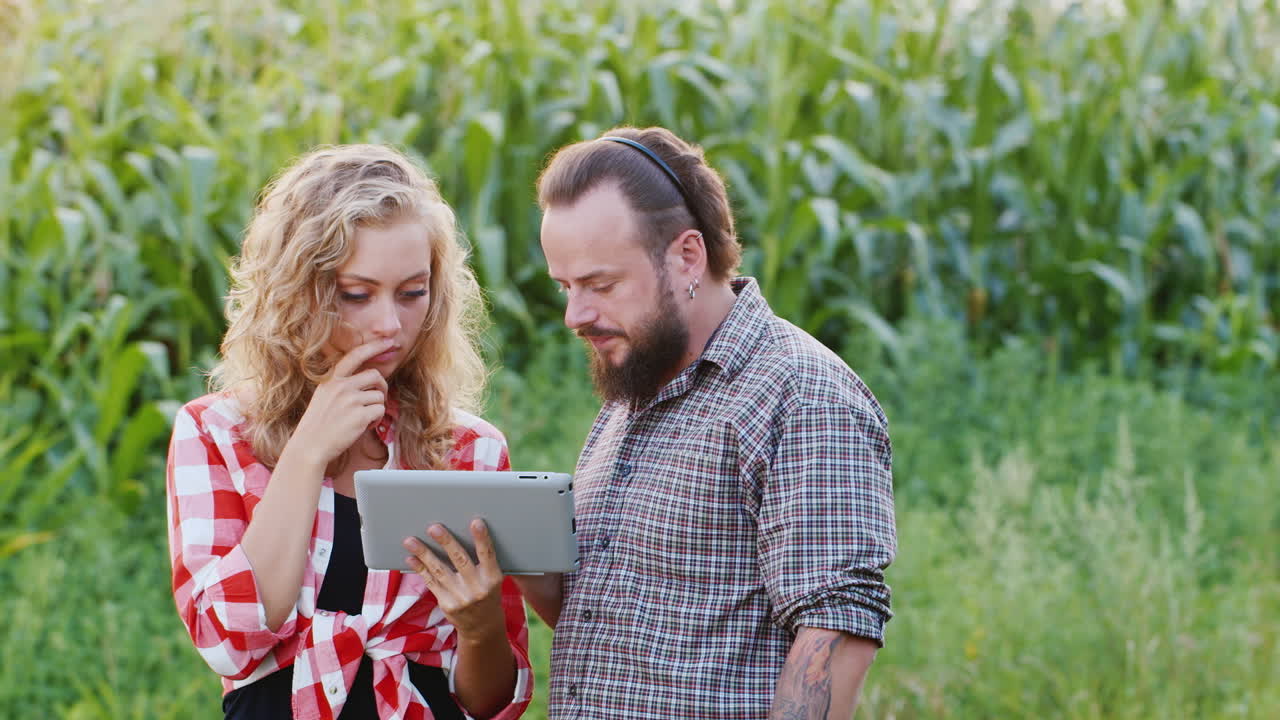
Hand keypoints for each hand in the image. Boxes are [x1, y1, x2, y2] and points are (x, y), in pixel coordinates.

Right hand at [291, 338, 391, 467]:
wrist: (310, 446)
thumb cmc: (318, 425)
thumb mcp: (324, 397)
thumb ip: (342, 386)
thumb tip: (370, 380)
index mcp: (331, 380)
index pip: (354, 356)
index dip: (373, 347)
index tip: (388, 341)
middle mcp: (341, 387)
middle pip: (375, 375)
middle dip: (382, 386)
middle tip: (379, 397)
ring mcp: (350, 400)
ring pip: (379, 396)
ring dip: (377, 408)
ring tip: (364, 419)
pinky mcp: (360, 415)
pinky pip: (380, 411)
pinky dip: (377, 420)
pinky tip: (365, 426)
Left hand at [403, 519, 506, 641]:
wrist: (482, 627)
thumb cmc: (487, 594)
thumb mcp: (492, 579)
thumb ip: (482, 562)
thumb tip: (461, 536)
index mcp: (492, 578)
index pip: (487, 554)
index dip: (482, 538)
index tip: (476, 522)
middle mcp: (477, 587)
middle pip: (460, 559)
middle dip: (446, 542)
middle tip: (434, 528)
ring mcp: (460, 597)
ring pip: (439, 570)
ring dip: (424, 553)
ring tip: (411, 541)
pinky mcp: (446, 603)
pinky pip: (431, 582)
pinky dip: (420, 569)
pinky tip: (411, 558)